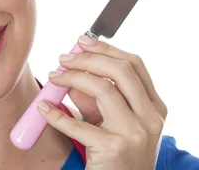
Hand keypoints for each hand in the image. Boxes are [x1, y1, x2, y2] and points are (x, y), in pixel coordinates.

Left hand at [38, 36, 166, 169]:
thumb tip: (72, 76)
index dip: (107, 49)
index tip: (82, 41)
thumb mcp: (111, 124)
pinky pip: (77, 124)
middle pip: (121, 71)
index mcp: (155, 108)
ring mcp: (134, 134)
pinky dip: (56, 114)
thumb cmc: (116, 157)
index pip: (135, 65)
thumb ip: (95, 99)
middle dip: (88, 58)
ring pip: (102, 89)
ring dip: (71, 78)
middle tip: (63, 58)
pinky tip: (43, 109)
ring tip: (53, 78)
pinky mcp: (113, 149)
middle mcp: (150, 119)